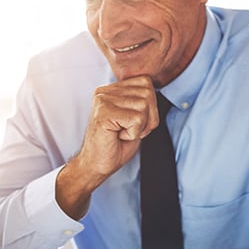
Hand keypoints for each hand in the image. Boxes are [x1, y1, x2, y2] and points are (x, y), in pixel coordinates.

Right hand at [56, 76, 158, 218]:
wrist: (96, 165)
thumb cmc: (115, 145)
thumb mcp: (134, 118)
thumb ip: (142, 100)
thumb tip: (152, 90)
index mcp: (111, 89)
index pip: (146, 83)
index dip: (149, 108)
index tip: (132, 123)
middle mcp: (105, 91)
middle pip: (148, 94)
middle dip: (148, 118)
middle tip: (129, 131)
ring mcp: (103, 100)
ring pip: (144, 106)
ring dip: (139, 127)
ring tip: (122, 133)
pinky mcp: (104, 113)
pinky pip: (136, 119)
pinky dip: (133, 133)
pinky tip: (118, 136)